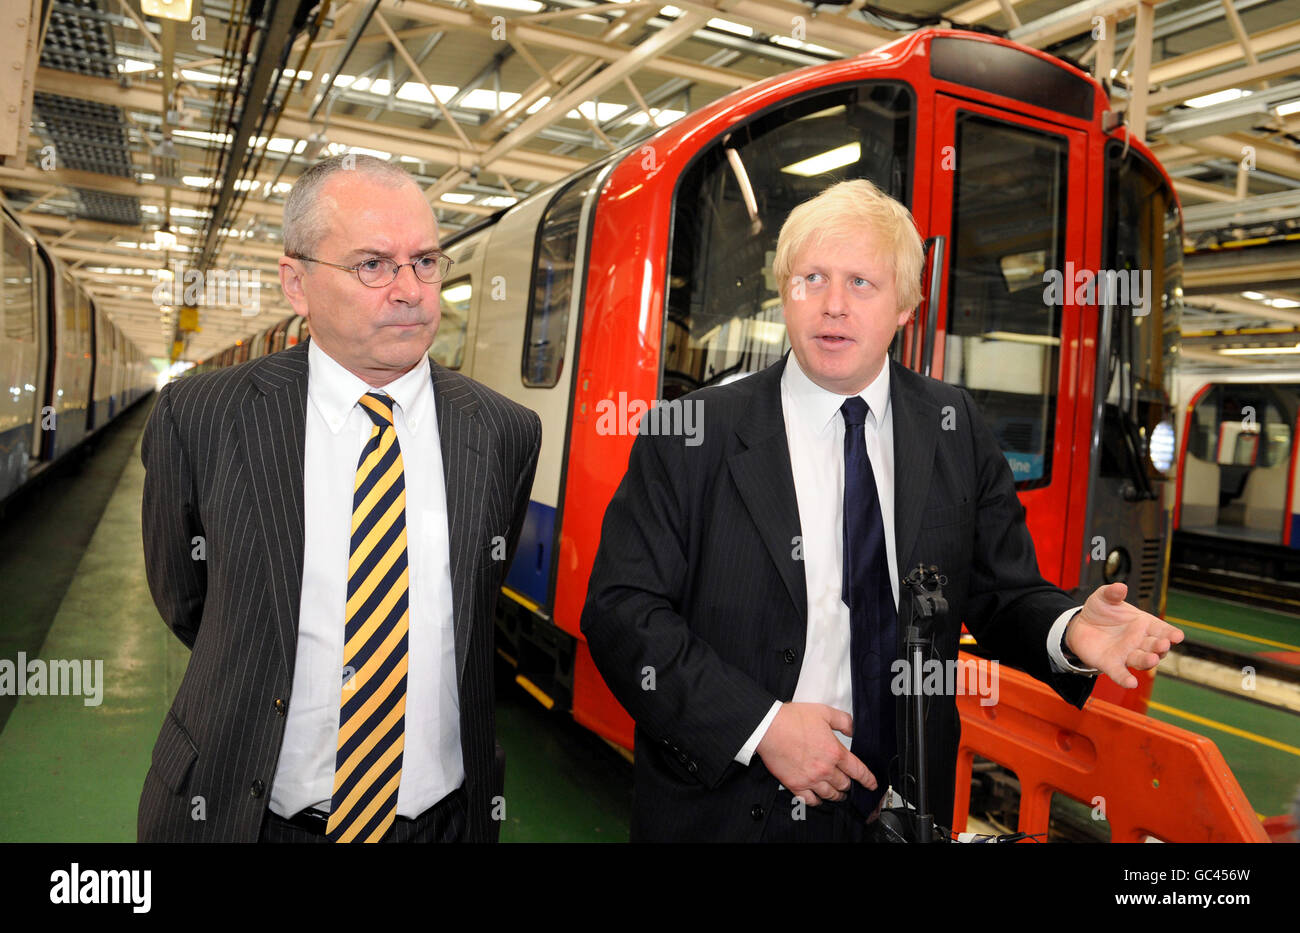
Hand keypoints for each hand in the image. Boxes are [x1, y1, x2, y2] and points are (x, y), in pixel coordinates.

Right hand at [754, 702, 875, 805]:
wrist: (768, 727)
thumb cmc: (792, 719)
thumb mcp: (824, 712)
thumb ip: (843, 721)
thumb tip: (853, 730)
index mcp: (834, 752)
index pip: (858, 771)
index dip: (868, 779)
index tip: (872, 784)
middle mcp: (824, 769)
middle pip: (844, 784)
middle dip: (849, 785)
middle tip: (849, 784)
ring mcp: (810, 779)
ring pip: (830, 795)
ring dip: (837, 795)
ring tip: (838, 794)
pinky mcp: (795, 785)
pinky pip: (810, 800)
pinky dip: (817, 801)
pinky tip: (819, 798)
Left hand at [1066, 582, 1184, 688]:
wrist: (1080, 624)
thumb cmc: (1099, 611)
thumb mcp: (1103, 597)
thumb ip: (1112, 592)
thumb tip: (1120, 587)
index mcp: (1143, 624)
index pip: (1162, 630)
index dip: (1171, 633)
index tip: (1178, 636)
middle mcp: (1139, 641)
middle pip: (1155, 646)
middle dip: (1161, 646)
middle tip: (1164, 644)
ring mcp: (1127, 654)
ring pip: (1141, 660)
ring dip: (1148, 661)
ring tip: (1152, 659)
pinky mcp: (1111, 664)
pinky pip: (1120, 673)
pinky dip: (1125, 679)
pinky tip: (1131, 683)